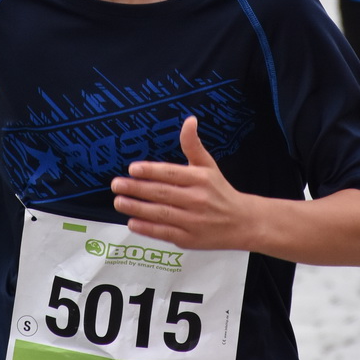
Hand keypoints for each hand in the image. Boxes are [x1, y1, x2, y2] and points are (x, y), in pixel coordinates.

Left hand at [111, 116, 250, 250]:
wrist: (243, 223)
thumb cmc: (220, 191)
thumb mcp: (208, 166)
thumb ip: (193, 145)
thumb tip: (189, 120)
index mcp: (200, 179)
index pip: (171, 173)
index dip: (150, 171)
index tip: (132, 168)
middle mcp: (197, 199)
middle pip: (162, 193)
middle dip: (136, 189)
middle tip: (116, 184)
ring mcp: (193, 221)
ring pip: (161, 213)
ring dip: (137, 208)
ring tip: (119, 201)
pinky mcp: (190, 239)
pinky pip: (165, 233)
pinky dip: (147, 229)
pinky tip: (132, 223)